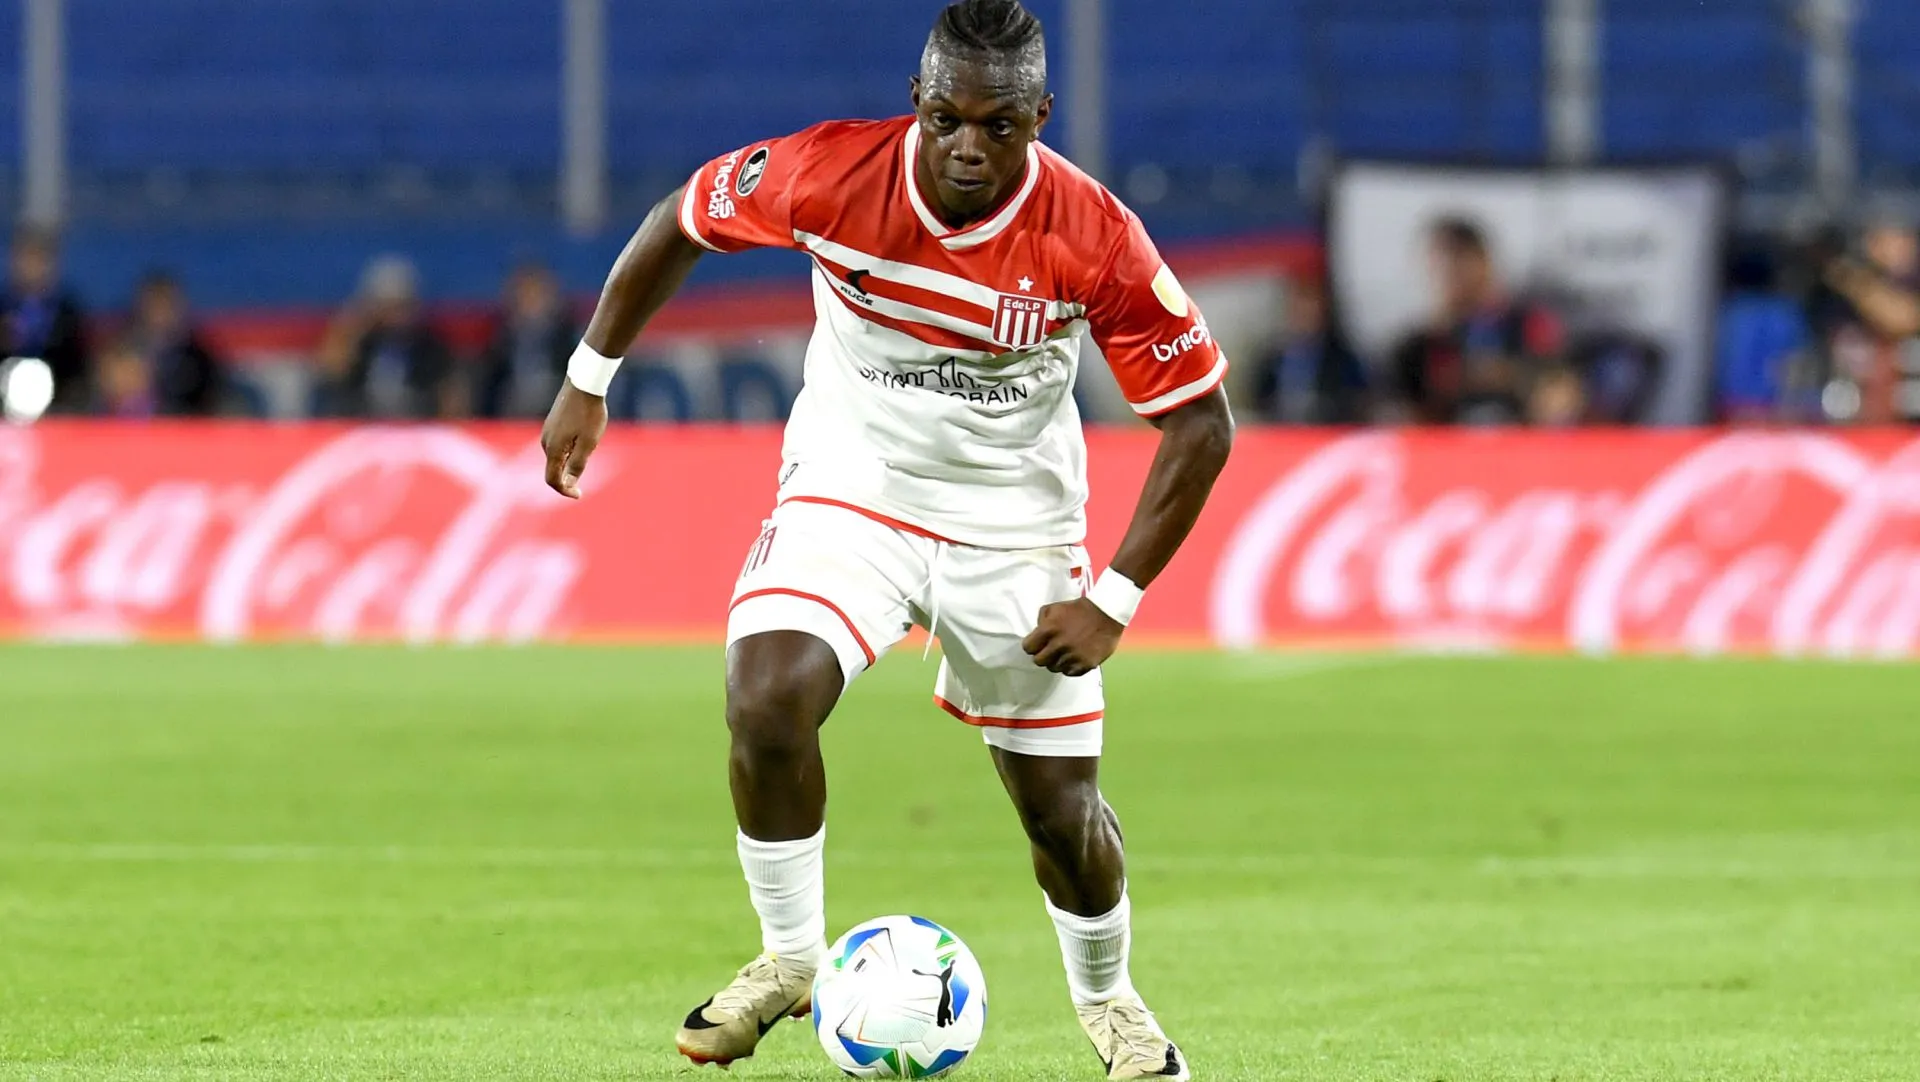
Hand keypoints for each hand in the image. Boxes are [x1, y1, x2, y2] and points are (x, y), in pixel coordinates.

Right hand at [540, 381, 608, 498]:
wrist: (584, 383)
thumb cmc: (589, 413)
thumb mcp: (588, 443)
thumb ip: (578, 464)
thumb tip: (570, 484)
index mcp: (553, 449)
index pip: (552, 480)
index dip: (565, 491)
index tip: (579, 494)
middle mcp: (545, 442)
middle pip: (554, 469)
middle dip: (570, 474)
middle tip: (591, 460)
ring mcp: (547, 431)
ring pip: (558, 456)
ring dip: (572, 460)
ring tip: (591, 442)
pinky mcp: (552, 424)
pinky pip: (559, 444)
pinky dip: (570, 449)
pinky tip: (585, 435)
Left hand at [1022, 598, 1123, 676]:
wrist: (1106, 615)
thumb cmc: (1079, 610)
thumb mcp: (1055, 608)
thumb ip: (1041, 620)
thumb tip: (1036, 634)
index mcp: (1049, 630)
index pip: (1028, 648)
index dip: (1032, 645)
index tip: (1037, 644)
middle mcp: (1058, 646)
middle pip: (1039, 661)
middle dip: (1042, 655)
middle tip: (1050, 650)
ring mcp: (1072, 657)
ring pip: (1053, 668)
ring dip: (1056, 661)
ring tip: (1063, 653)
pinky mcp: (1084, 665)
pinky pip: (1069, 673)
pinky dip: (1069, 667)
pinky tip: (1074, 658)